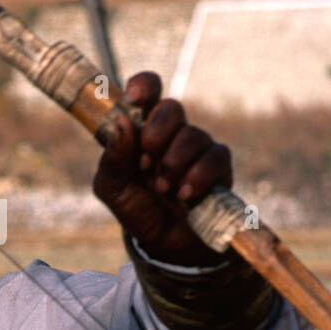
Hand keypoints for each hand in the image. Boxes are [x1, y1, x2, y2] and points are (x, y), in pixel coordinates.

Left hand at [92, 72, 233, 266]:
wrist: (165, 244)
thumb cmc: (136, 208)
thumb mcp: (112, 188)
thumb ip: (112, 158)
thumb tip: (124, 123)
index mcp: (141, 129)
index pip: (148, 90)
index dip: (144, 85)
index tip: (133, 98)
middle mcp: (170, 133)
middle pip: (172, 106)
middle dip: (158, 131)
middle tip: (146, 160)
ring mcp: (196, 147)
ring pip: (192, 135)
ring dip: (174, 163)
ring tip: (163, 188)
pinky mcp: (218, 166)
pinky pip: (215, 157)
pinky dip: (197, 176)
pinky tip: (185, 195)